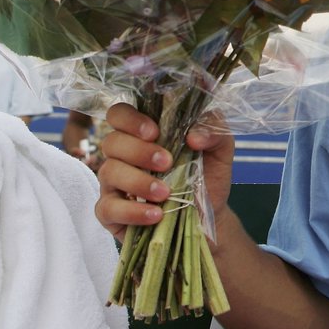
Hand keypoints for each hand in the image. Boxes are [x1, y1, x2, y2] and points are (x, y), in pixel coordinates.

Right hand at [94, 102, 234, 241]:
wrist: (210, 214)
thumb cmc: (208, 175)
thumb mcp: (220, 148)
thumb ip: (214, 129)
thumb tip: (194, 136)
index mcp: (144, 134)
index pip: (119, 114)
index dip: (130, 119)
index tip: (154, 132)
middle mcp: (123, 155)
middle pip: (112, 141)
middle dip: (139, 151)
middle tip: (167, 163)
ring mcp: (113, 183)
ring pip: (108, 172)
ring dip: (138, 182)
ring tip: (165, 193)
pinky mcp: (111, 213)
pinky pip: (108, 208)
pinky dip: (132, 211)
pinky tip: (156, 214)